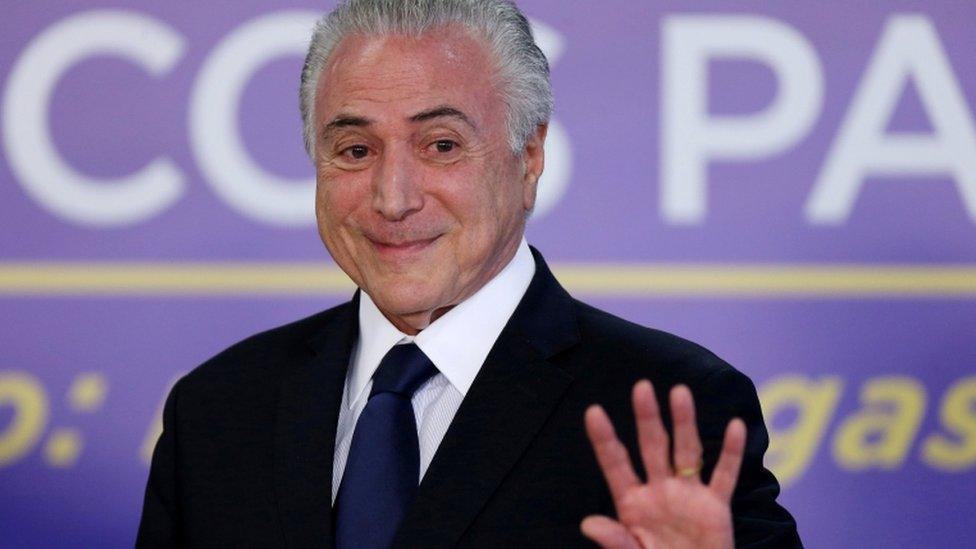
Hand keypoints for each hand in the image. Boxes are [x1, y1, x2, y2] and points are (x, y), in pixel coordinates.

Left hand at [581, 380, 745, 548]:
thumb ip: (614, 540)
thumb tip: (588, 524)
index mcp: (632, 502)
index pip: (615, 464)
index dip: (604, 440)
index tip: (593, 411)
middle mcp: (659, 490)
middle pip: (652, 446)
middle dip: (647, 418)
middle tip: (642, 387)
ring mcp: (688, 495)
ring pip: (686, 451)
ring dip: (684, 422)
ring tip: (680, 392)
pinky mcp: (716, 507)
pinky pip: (725, 476)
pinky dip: (731, 453)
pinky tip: (737, 426)